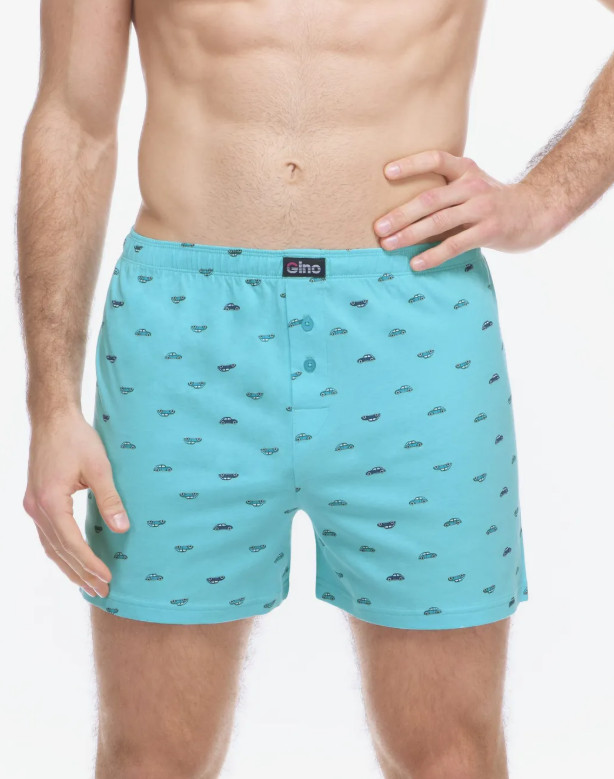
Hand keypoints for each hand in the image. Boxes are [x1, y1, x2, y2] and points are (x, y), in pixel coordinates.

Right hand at [23, 408, 129, 597]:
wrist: (53, 418)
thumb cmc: (77, 438)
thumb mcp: (99, 467)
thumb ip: (110, 498)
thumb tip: (123, 528)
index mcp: (50, 501)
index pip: (71, 543)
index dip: (89, 563)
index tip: (107, 578)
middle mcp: (36, 508)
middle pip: (58, 550)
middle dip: (80, 573)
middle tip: (102, 592)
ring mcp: (32, 505)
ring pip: (50, 546)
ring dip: (68, 566)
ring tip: (88, 585)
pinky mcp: (35, 500)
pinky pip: (47, 535)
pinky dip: (60, 551)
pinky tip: (73, 560)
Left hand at [373, 150, 553, 269]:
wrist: (538, 211)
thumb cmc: (495, 201)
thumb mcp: (473, 185)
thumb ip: (446, 189)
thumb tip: (403, 208)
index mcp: (466, 170)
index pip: (436, 159)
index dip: (411, 164)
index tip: (386, 173)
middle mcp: (472, 185)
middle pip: (430, 198)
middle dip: (401, 214)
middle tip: (378, 227)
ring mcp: (482, 208)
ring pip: (439, 221)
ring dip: (410, 235)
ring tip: (388, 245)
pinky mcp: (489, 231)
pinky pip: (455, 244)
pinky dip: (433, 255)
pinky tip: (416, 263)